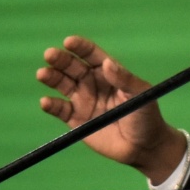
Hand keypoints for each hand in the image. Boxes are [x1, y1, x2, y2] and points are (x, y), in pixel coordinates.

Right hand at [36, 35, 186, 181]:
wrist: (144, 147)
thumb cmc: (146, 116)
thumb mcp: (140, 95)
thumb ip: (125, 80)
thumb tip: (107, 63)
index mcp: (108, 72)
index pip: (91, 55)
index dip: (80, 47)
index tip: (69, 42)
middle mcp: (92, 83)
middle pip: (72, 67)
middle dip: (61, 60)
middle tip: (50, 54)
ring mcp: (82, 100)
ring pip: (62, 84)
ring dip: (51, 78)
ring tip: (43, 74)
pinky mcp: (75, 119)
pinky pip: (60, 110)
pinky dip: (51, 105)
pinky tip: (46, 102)